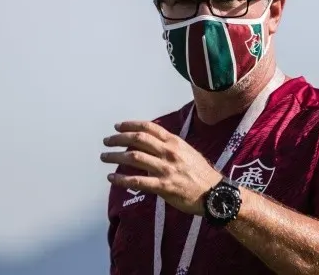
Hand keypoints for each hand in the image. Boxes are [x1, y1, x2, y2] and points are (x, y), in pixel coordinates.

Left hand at [100, 121, 222, 215]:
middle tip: (106, 141)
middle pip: (137, 139)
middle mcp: (169, 152)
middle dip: (118, 139)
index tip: (117, 126)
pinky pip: (137, 181)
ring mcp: (166, 169)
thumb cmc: (200, 173)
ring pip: (134, 157)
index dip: (130, 125)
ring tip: (104, 157)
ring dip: (115, 156)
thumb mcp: (187, 152)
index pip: (148, 128)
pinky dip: (121, 179)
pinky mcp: (163, 186)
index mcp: (174, 142)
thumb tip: (150, 144)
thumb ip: (169, 147)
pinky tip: (112, 178)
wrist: (214, 193)